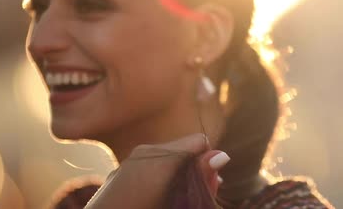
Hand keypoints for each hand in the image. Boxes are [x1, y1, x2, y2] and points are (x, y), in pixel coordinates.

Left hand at [84, 133, 229, 208]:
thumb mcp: (178, 201)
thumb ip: (201, 177)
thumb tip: (223, 155)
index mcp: (162, 156)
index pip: (199, 141)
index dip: (207, 163)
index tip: (208, 184)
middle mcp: (145, 151)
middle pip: (183, 149)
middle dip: (193, 169)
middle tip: (195, 195)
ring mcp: (129, 161)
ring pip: (166, 158)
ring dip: (176, 174)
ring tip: (175, 198)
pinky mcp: (119, 173)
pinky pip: (148, 166)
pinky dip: (158, 178)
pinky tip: (156, 198)